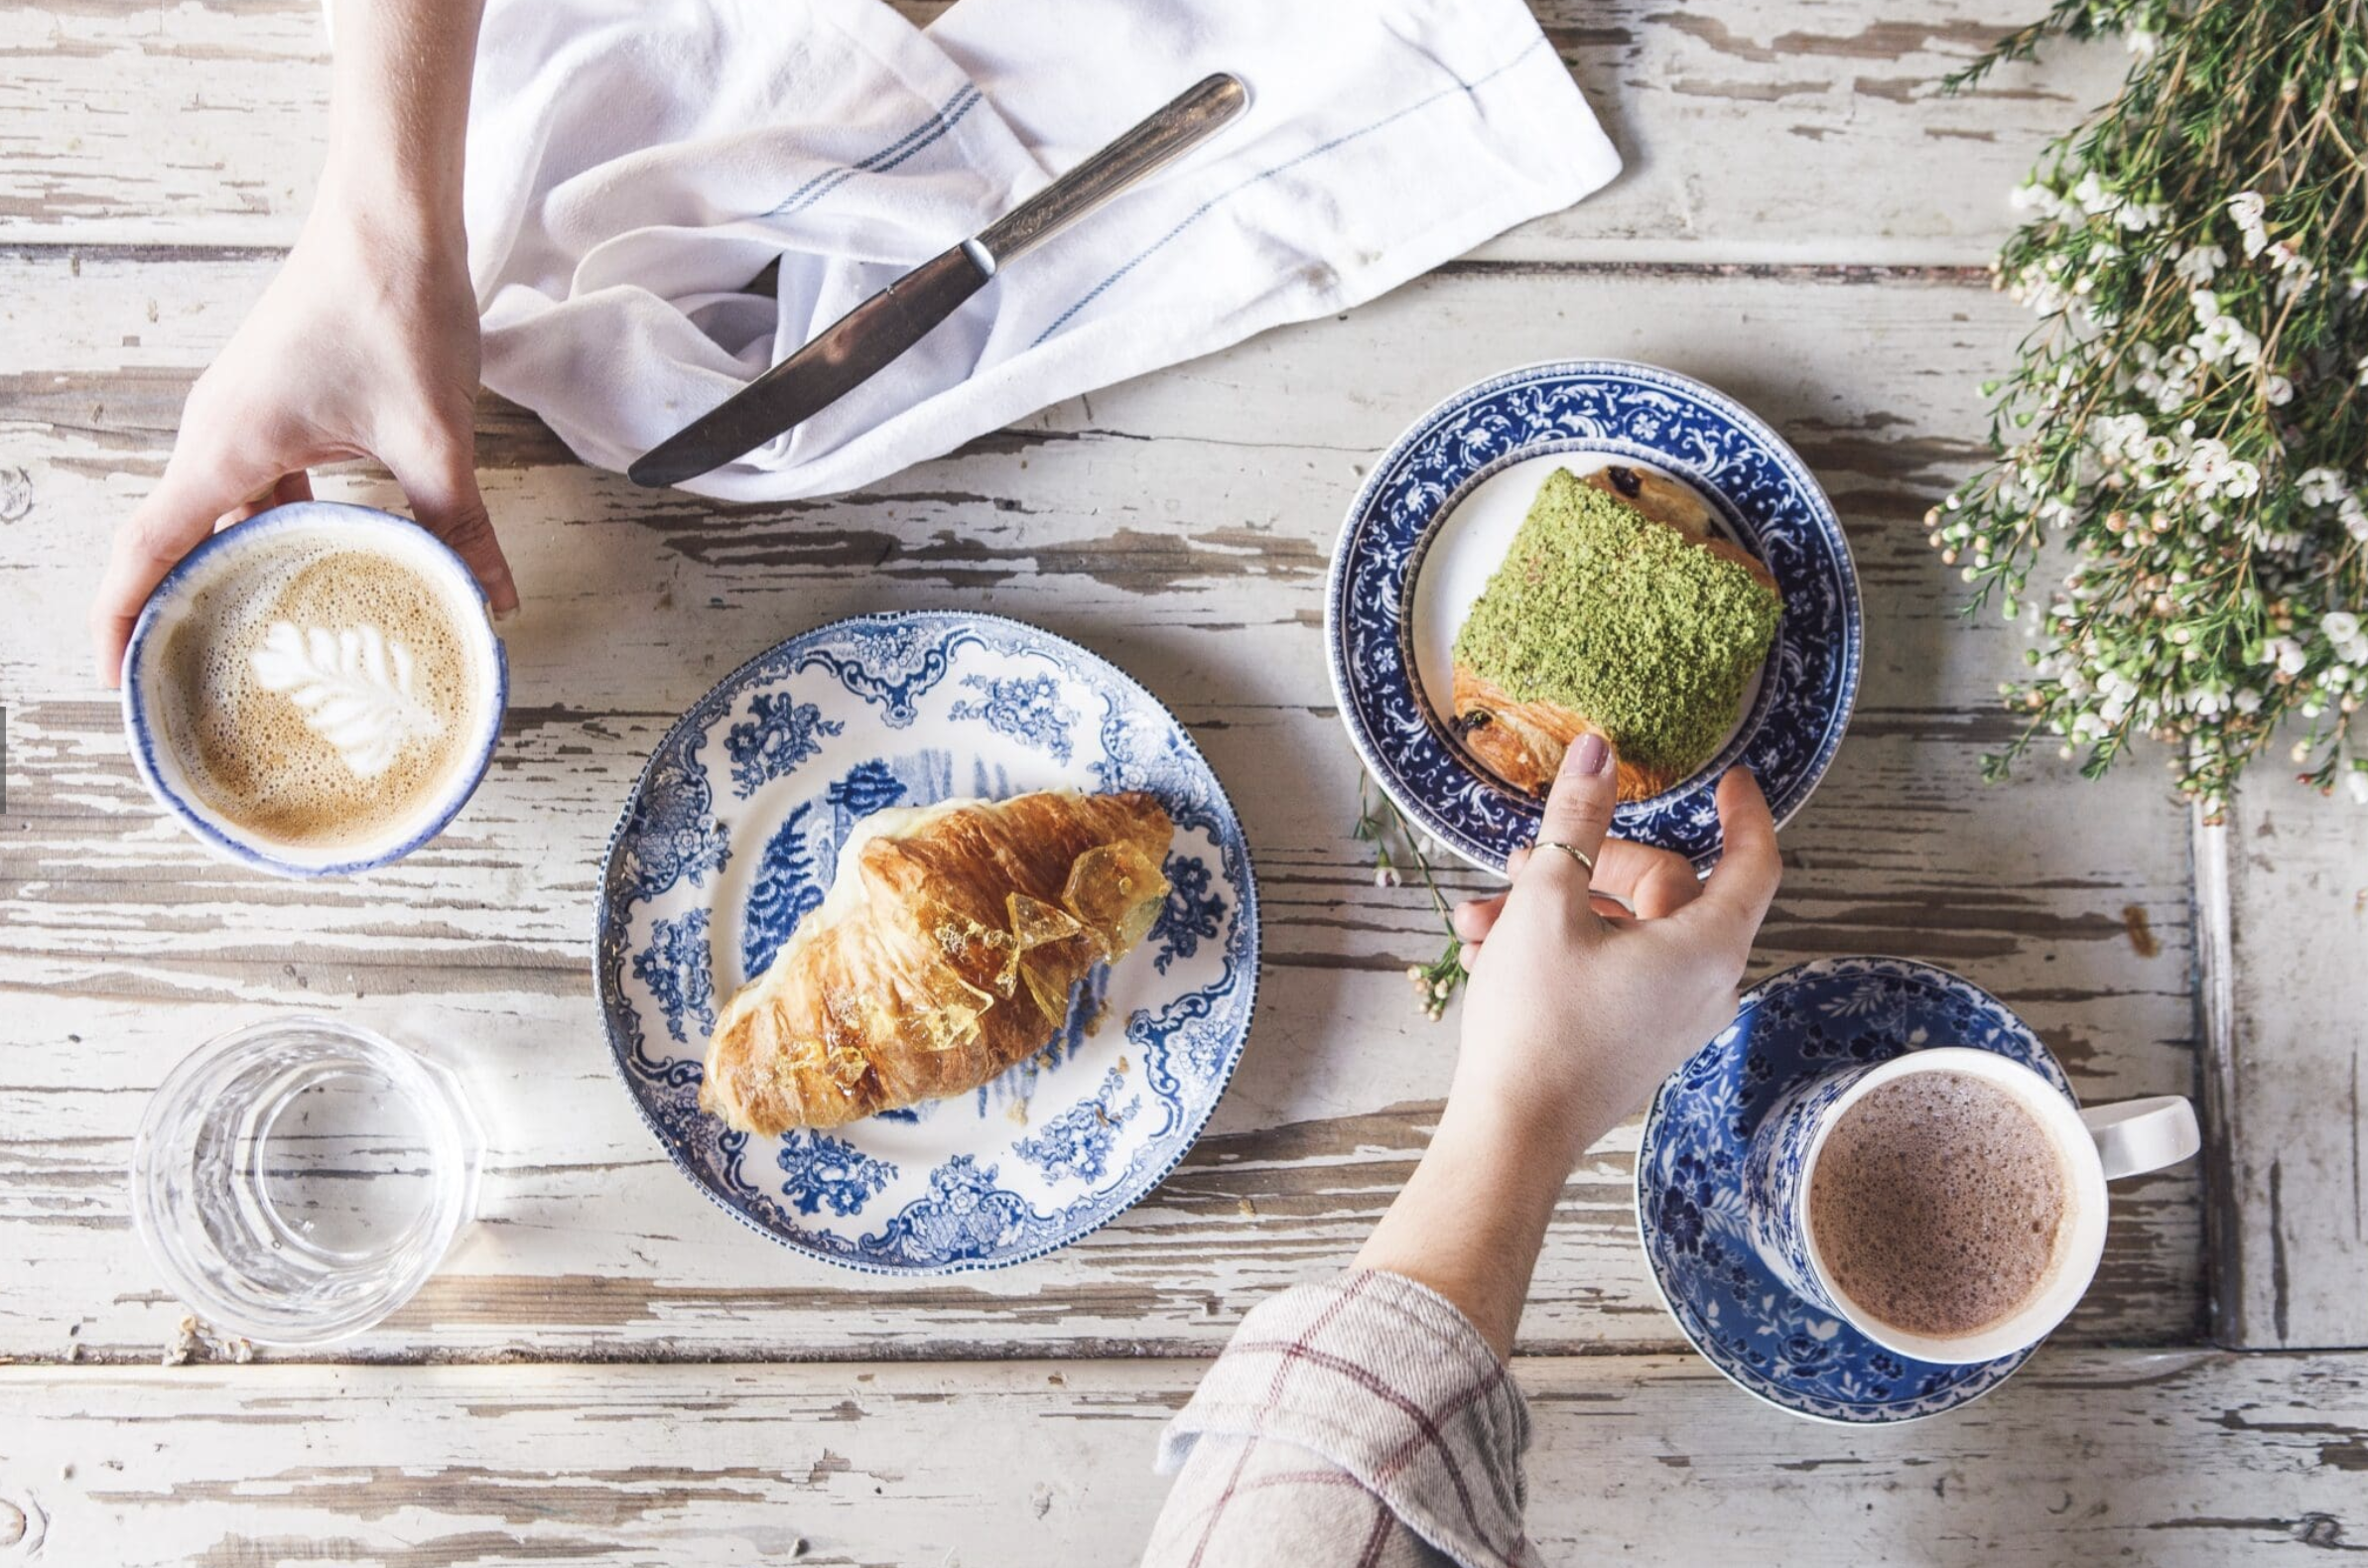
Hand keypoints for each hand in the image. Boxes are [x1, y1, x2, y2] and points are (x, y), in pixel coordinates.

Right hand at [89, 184, 515, 683]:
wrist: (391, 215)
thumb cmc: (393, 307)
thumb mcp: (433, 436)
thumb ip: (459, 526)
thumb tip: (493, 601)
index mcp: (227, 445)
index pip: (147, 549)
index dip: (119, 618)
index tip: (117, 677)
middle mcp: (218, 431)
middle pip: (179, 537)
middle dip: (181, 608)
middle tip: (201, 679)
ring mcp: (246, 413)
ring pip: (227, 510)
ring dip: (241, 566)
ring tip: (268, 634)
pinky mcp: (280, 401)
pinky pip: (262, 481)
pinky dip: (281, 526)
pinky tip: (330, 559)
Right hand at [1447, 734, 1781, 1170]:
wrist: (1511, 1134)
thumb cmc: (1536, 1023)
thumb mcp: (1547, 903)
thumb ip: (1576, 820)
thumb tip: (1597, 753)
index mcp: (1706, 947)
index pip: (1752, 860)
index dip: (1742, 812)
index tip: (1728, 779)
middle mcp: (1705, 984)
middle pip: (1664, 889)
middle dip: (1586, 865)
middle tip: (1523, 860)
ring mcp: (1673, 1017)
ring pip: (1625, 929)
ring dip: (1554, 909)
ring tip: (1480, 917)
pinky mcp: (1639, 1039)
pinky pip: (1614, 969)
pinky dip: (1562, 949)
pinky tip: (1490, 952)